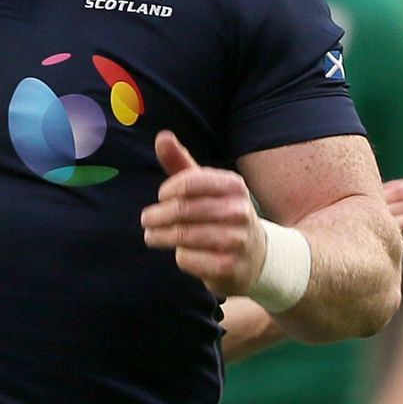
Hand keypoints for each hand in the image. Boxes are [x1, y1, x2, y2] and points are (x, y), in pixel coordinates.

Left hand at [141, 129, 264, 296]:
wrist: (256, 257)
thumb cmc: (222, 215)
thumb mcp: (205, 187)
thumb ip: (181, 162)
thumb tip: (162, 136)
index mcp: (233, 186)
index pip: (190, 181)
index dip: (168, 190)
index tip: (161, 197)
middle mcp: (239, 211)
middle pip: (183, 210)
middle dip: (157, 215)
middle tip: (146, 219)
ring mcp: (236, 240)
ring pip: (183, 235)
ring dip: (160, 236)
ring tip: (152, 235)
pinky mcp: (228, 266)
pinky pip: (189, 259)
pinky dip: (180, 257)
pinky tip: (181, 253)